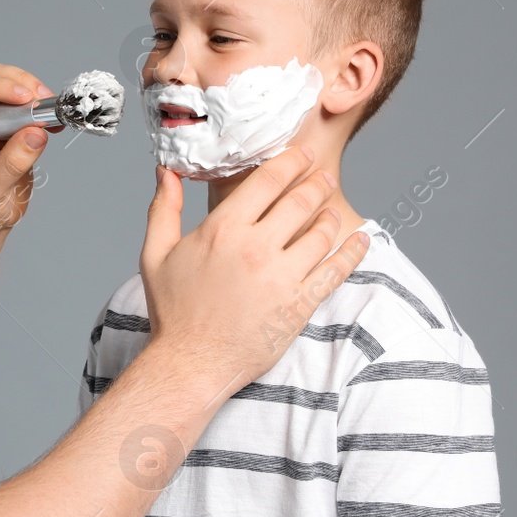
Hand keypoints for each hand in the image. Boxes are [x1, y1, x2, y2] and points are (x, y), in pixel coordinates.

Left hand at [0, 62, 53, 233]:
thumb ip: (13, 161)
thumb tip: (36, 133)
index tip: (26, 99)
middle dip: (18, 84)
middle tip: (42, 103)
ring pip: (8, 83)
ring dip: (32, 93)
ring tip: (49, 115)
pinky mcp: (6, 123)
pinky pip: (23, 103)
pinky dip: (40, 107)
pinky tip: (52, 123)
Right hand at [139, 146, 368, 388]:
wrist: (191, 363)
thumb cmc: (173, 311)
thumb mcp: (156, 254)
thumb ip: (163, 209)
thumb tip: (166, 172)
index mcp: (223, 229)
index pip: (268, 180)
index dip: (291, 161)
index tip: (303, 154)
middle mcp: (256, 247)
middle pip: (301, 200)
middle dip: (318, 183)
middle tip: (326, 177)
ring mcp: (282, 276)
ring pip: (322, 232)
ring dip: (332, 214)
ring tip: (333, 210)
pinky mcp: (300, 304)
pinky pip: (337, 270)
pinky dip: (353, 251)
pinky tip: (361, 240)